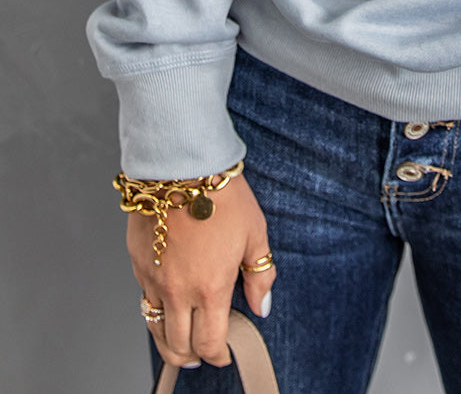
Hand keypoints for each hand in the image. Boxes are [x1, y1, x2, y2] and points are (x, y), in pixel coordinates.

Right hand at [127, 174, 275, 369]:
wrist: (182, 165)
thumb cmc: (222, 196)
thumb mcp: (255, 234)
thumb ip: (260, 275)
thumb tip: (261, 307)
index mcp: (211, 288)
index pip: (210, 342)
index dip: (218, 356)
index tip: (224, 355)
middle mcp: (178, 291)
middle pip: (179, 345)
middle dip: (192, 356)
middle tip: (202, 354)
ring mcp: (154, 279)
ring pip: (155, 329)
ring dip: (168, 343)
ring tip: (180, 345)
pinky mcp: (138, 264)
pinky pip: (144, 300)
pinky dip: (155, 312)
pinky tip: (165, 307)